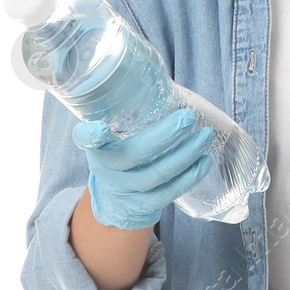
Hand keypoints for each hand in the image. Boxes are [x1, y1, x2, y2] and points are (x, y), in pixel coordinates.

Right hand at [72, 107, 214, 230]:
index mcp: (96, 147)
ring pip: (154, 176)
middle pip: (132, 155)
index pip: (85, 139)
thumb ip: (129, 114)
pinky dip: (190, 177)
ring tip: (205, 136)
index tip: (100, 127)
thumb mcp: (116, 134)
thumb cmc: (122, 152)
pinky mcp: (142, 205)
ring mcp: (123, 190)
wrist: (116, 196)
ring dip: (185, 155)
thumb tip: (163, 83)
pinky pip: (167, 193)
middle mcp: (105, 169)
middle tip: (189, 117)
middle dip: (164, 136)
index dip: (90, 135)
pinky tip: (205, 161)